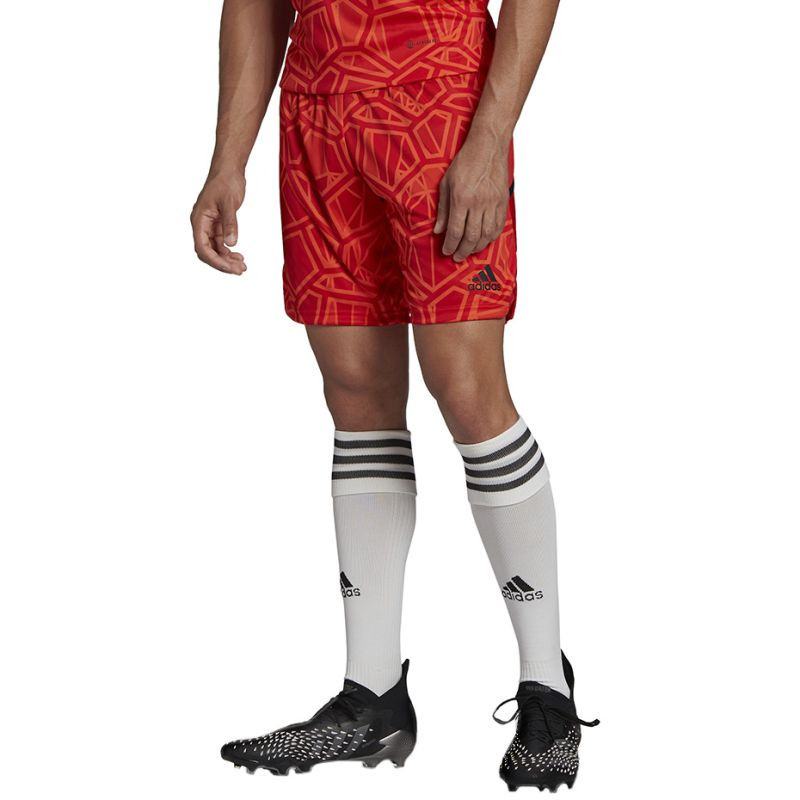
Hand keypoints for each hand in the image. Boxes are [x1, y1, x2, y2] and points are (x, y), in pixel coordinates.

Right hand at [191, 170, 246, 274]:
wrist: (229, 169)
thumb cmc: (226, 181)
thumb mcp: (229, 203)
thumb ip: (230, 223)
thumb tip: (231, 243)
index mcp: (199, 220)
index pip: (203, 247)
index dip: (216, 261)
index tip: (231, 268)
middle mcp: (201, 225)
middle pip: (208, 252)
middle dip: (223, 263)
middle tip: (240, 270)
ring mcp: (209, 225)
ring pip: (215, 250)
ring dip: (227, 260)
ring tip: (242, 266)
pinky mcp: (217, 225)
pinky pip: (220, 243)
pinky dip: (229, 251)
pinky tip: (239, 256)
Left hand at [434, 135, 509, 262]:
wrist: (488, 147)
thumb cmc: (465, 162)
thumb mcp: (446, 183)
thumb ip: (443, 208)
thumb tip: (438, 230)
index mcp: (462, 198)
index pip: (455, 230)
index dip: (450, 245)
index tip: (446, 251)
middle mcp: (478, 203)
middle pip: (471, 236)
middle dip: (463, 250)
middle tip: (457, 257)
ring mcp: (492, 203)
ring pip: (486, 235)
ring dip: (477, 247)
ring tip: (469, 251)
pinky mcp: (502, 202)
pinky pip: (498, 226)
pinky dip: (491, 237)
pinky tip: (484, 241)